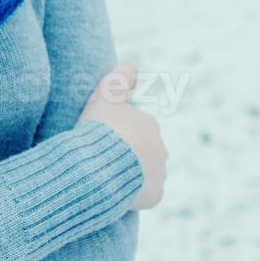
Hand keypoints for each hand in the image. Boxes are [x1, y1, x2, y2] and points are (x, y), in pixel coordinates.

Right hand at [77, 62, 168, 210]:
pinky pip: (147, 195)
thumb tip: (130, 64)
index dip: (117, 135)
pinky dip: (136, 196)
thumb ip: (118, 79)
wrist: (99, 165)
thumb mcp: (105, 96)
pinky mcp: (155, 194)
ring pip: (145, 174)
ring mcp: (159, 172)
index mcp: (149, 124)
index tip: (100, 141)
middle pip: (143, 152)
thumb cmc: (99, 129)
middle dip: (128, 156)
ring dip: (132, 176)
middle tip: (102, 160)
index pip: (135, 130)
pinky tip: (118, 194)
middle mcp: (160, 148)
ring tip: (108, 179)